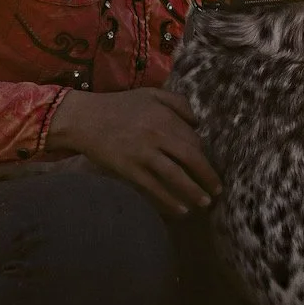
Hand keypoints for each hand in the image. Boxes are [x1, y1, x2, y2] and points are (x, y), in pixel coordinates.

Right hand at [48, 87, 220, 216]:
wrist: (85, 118)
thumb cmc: (119, 105)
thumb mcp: (151, 94)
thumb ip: (178, 102)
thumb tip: (198, 123)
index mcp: (164, 116)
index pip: (193, 139)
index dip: (204, 155)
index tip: (208, 167)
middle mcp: (157, 134)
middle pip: (190, 158)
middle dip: (207, 176)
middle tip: (218, 190)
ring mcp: (143, 153)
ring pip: (175, 176)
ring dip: (193, 192)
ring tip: (205, 204)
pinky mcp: (129, 169)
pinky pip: (154, 188)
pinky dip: (169, 201)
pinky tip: (181, 210)